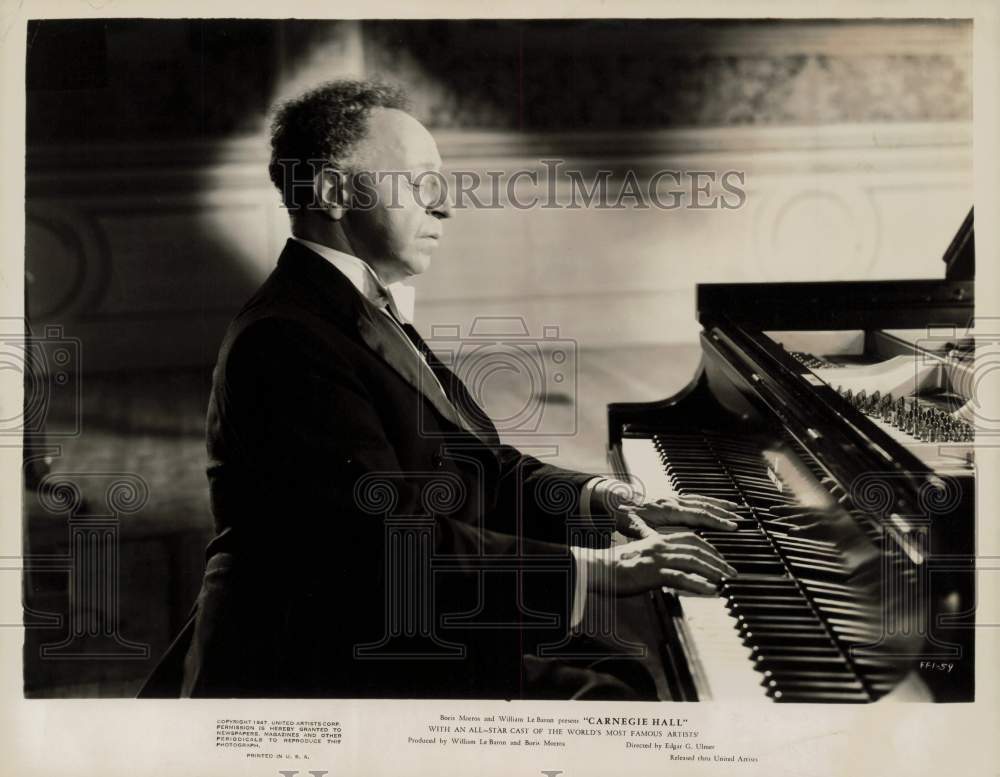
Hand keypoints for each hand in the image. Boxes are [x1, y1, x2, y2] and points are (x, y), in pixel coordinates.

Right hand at [582, 532, 737, 595]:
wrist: (598, 568)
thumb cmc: (616, 566)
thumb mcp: (640, 556)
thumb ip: (657, 558)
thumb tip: (669, 568)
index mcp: (658, 540)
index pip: (691, 538)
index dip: (709, 547)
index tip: (720, 559)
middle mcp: (661, 545)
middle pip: (697, 548)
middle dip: (717, 560)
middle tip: (731, 572)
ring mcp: (658, 558)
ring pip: (693, 561)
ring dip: (714, 571)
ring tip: (726, 581)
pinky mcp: (654, 572)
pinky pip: (682, 577)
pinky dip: (699, 584)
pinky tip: (711, 591)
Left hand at [590, 479, 741, 539]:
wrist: (618, 503)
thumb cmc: (626, 518)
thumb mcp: (635, 529)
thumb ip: (648, 535)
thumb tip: (656, 542)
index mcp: (668, 510)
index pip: (698, 515)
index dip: (716, 521)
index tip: (732, 526)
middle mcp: (674, 502)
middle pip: (704, 506)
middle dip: (723, 513)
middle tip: (741, 519)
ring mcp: (674, 499)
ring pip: (701, 500)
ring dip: (719, 504)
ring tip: (736, 508)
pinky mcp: (673, 499)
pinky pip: (696, 498)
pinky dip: (709, 501)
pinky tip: (718, 504)